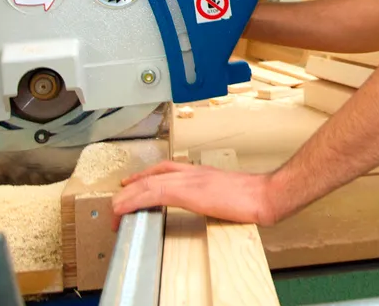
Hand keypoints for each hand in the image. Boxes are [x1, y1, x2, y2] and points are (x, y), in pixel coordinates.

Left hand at [110, 161, 277, 228]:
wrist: (265, 194)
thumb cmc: (255, 196)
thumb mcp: (231, 193)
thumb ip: (218, 194)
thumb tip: (215, 203)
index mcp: (202, 173)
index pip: (167, 168)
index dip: (146, 175)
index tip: (133, 182)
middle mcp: (193, 172)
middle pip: (153, 175)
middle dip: (132, 189)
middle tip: (117, 202)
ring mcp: (190, 180)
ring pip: (148, 184)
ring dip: (127, 197)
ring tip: (114, 210)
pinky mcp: (188, 192)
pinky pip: (152, 194)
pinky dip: (134, 200)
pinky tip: (124, 209)